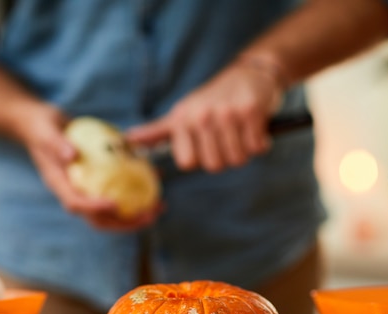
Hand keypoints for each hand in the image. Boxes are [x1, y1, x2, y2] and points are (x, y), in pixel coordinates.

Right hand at [16, 104, 160, 230]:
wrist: (41, 125)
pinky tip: (157, 181)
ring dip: (136, 213)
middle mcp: (74, 191)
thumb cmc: (41, 127)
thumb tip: (71, 155)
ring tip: (159, 206)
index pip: (76, 204)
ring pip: (112, 211)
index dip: (95, 208)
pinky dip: (137, 190)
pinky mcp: (97, 180)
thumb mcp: (46, 131)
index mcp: (59, 184)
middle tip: (149, 215)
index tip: (115, 204)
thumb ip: (57, 144)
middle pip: (98, 218)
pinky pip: (118, 190)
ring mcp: (86, 188)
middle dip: (125, 222)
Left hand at [127, 58, 283, 171]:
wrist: (248, 73)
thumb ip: (156, 132)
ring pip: (236, 159)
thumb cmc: (212, 100)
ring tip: (239, 132)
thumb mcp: (181, 114)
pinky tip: (253, 128)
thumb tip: (128, 140)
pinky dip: (259, 142)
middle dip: (224, 158)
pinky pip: (255, 148)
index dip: (200, 159)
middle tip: (226, 138)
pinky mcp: (250, 111)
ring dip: (243, 151)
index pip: (187, 164)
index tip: (205, 144)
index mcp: (181, 119)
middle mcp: (201, 115)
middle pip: (214, 165)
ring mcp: (226, 113)